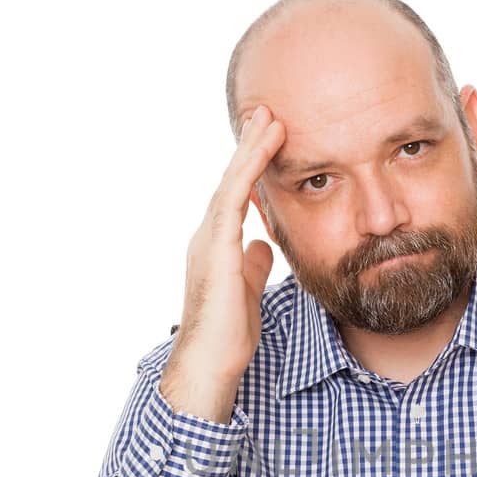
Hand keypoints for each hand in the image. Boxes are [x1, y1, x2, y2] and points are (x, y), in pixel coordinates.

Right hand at [159, 104, 285, 421]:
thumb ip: (252, 265)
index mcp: (217, 247)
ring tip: (268, 118)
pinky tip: (264, 148)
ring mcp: (208, 241)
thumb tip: (263, 245)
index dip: (251, 167)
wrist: (209, 364)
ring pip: (230, 183)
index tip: (268, 138)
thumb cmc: (227, 337)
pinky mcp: (216, 250)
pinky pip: (232, 200)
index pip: (236, 197)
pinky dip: (248, 171)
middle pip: (230, 181)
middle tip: (265, 112)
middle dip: (248, 146)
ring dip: (250, 149)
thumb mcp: (247, 291)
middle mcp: (208, 237)